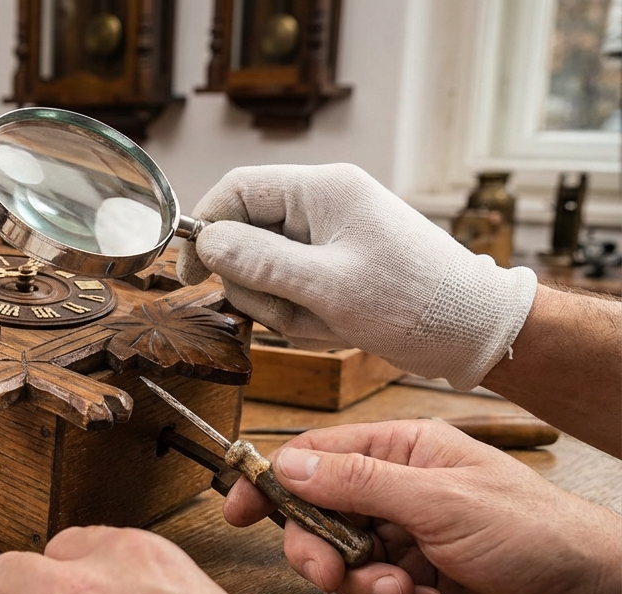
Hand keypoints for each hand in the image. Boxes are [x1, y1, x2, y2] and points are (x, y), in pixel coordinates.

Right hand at [177, 164, 536, 389]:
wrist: (474, 331)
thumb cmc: (414, 303)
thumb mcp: (327, 287)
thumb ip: (260, 262)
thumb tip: (206, 242)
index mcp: (323, 190)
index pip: (235, 190)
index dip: (205, 229)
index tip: (191, 275)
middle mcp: (323, 204)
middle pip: (246, 235)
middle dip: (256, 284)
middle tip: (287, 312)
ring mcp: (330, 235)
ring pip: (264, 269)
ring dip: (281, 306)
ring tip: (321, 323)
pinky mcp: (336, 264)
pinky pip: (290, 287)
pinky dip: (300, 314)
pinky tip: (332, 326)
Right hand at [224, 420, 621, 593]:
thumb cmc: (537, 534)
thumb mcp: (441, 501)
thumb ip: (358, 483)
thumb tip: (288, 466)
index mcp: (402, 453)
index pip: (314, 458)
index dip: (271, 483)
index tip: (235, 510)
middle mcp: (397, 493)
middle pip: (316, 518)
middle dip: (319, 553)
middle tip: (334, 575)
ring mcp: (405, 541)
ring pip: (341, 567)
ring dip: (367, 590)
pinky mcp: (417, 587)